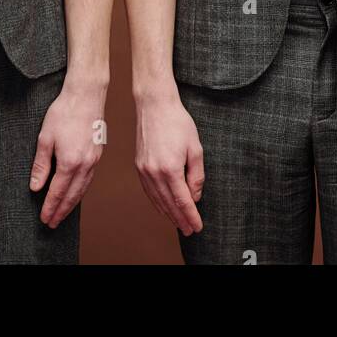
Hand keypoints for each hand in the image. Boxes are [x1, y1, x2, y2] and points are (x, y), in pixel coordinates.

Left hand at [29, 73, 107, 226]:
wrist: (86, 95)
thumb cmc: (64, 113)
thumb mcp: (45, 138)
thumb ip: (41, 165)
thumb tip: (35, 187)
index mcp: (70, 162)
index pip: (58, 192)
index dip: (50, 207)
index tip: (44, 219)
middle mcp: (85, 165)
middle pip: (72, 196)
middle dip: (61, 211)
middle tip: (52, 223)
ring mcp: (94, 161)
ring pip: (82, 189)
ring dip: (72, 204)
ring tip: (62, 213)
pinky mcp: (97, 154)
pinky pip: (88, 179)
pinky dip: (81, 191)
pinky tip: (75, 192)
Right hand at [134, 85, 203, 234]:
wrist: (154, 105)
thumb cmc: (177, 122)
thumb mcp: (195, 148)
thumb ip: (196, 175)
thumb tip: (194, 196)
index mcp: (170, 169)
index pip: (182, 201)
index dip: (191, 216)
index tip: (197, 227)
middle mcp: (154, 173)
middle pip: (168, 204)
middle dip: (180, 220)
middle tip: (189, 231)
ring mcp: (143, 170)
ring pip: (157, 200)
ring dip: (168, 214)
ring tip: (178, 223)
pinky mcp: (138, 165)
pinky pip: (148, 191)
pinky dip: (157, 202)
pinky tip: (163, 207)